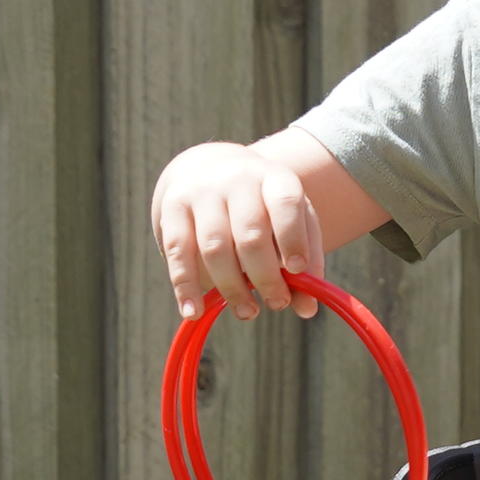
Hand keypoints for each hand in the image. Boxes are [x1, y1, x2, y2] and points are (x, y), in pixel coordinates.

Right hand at [155, 139, 335, 322]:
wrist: (209, 168)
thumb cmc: (261, 206)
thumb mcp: (291, 221)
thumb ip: (305, 261)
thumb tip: (307, 309)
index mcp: (273, 178)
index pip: (285, 203)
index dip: (292, 238)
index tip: (297, 271)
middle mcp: (237, 179)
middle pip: (250, 234)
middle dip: (266, 277)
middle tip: (277, 303)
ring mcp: (202, 191)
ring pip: (214, 248)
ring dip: (232, 288)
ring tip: (248, 312)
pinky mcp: (173, 207)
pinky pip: (178, 252)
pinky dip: (185, 287)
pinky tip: (194, 311)